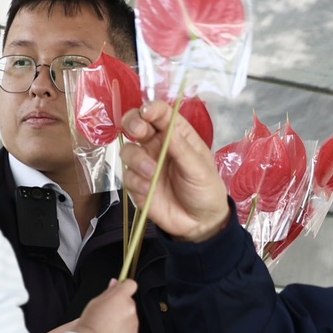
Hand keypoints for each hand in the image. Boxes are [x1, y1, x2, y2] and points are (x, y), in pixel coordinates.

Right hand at [78, 279, 138, 332]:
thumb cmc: (91, 323)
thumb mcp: (96, 302)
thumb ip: (109, 291)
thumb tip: (115, 283)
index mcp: (120, 297)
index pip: (131, 284)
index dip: (125, 287)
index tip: (120, 290)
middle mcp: (130, 307)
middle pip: (129, 301)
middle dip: (121, 305)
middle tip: (108, 312)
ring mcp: (133, 321)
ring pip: (130, 315)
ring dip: (123, 317)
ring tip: (108, 324)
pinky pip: (131, 327)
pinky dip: (124, 329)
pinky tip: (112, 332)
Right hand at [122, 100, 232, 242]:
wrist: (199, 223)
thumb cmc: (205, 189)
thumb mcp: (199, 169)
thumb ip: (181, 149)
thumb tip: (167, 128)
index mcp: (177, 135)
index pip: (161, 113)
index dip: (151, 109)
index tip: (147, 113)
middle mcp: (158, 145)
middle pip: (135, 124)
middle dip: (133, 123)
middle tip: (140, 132)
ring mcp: (145, 163)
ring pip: (128, 150)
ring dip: (137, 159)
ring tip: (152, 173)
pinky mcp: (136, 183)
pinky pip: (127, 176)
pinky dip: (136, 180)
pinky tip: (149, 189)